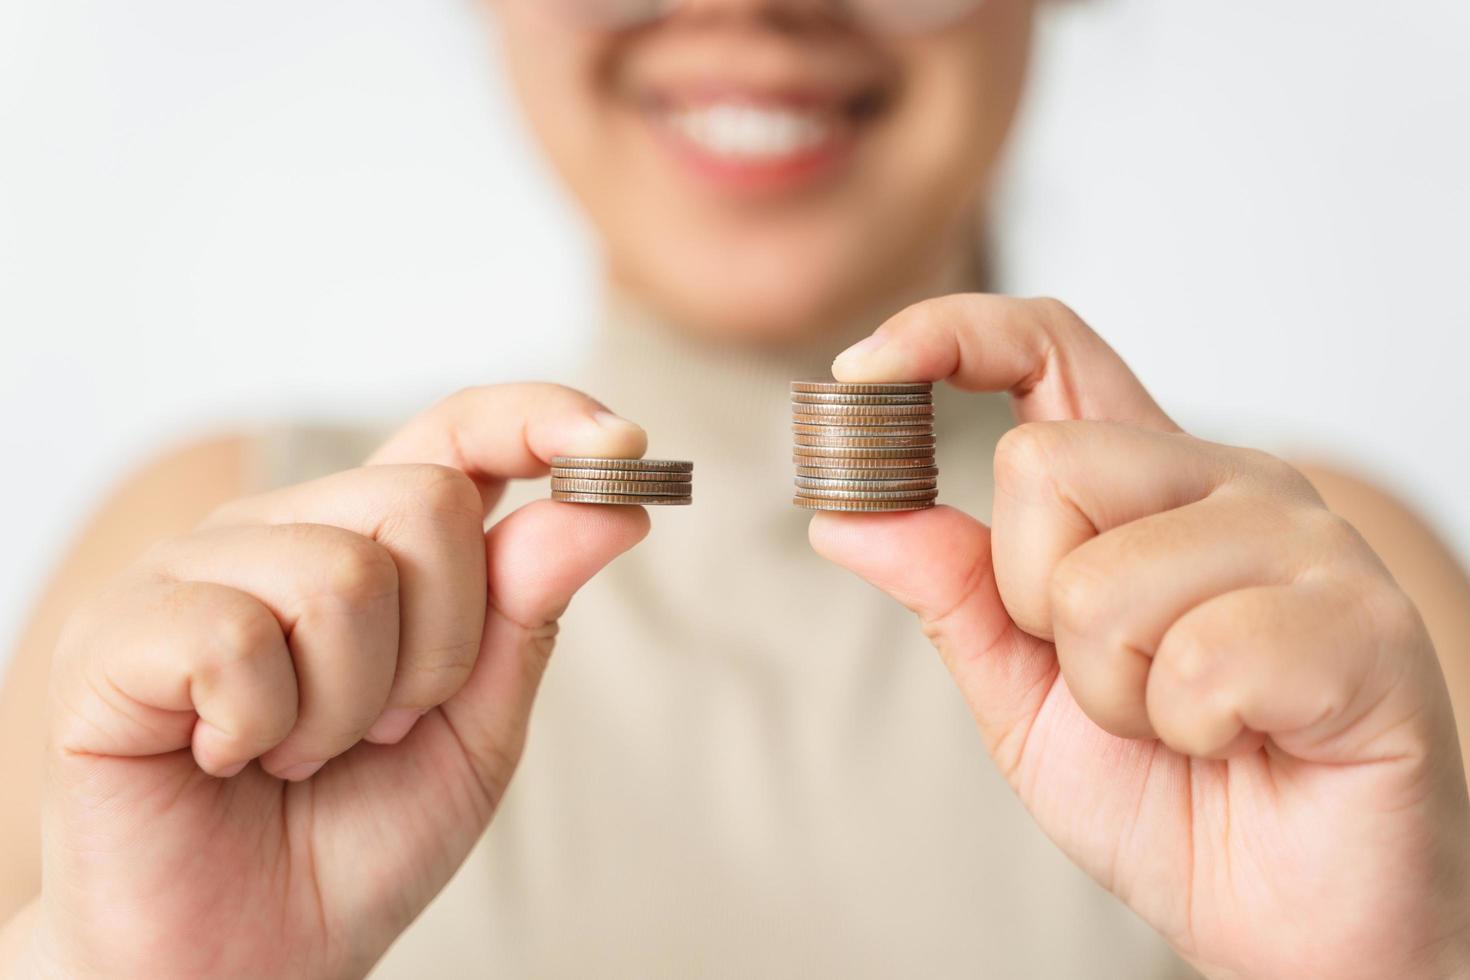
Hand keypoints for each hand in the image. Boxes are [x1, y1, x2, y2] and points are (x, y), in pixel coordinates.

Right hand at [34, 385, 649, 978]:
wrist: (241, 960)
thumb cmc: (355, 838)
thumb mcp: (477, 730)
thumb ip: (527, 615)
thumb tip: (607, 509)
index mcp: (368, 543)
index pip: (458, 432)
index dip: (539, 419)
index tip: (626, 443)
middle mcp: (280, 530)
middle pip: (425, 501)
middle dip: (442, 646)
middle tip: (384, 726)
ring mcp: (192, 570)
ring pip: (342, 575)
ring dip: (353, 705)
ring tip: (304, 753)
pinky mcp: (116, 631)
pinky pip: (240, 639)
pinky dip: (265, 727)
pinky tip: (230, 757)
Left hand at [810, 296, 1469, 978]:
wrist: (1290, 916)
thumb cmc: (1168, 795)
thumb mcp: (1021, 693)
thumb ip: (951, 593)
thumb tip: (845, 515)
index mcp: (1148, 485)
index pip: (1048, 346)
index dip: (948, 335)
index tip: (862, 370)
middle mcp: (1230, 483)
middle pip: (1043, 464)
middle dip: (1035, 606)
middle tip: (1113, 681)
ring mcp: (1306, 544)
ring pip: (1104, 579)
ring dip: (1114, 693)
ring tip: (1187, 724)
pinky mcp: (1362, 624)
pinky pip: (1199, 662)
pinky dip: (1189, 732)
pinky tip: (1244, 742)